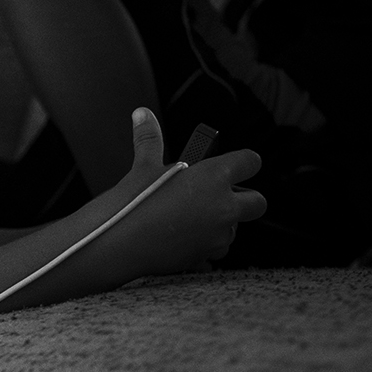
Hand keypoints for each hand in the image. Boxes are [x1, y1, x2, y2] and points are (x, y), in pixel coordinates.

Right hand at [111, 108, 264, 273]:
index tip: (235, 166)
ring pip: (234, 231)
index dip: (244, 162)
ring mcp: (216, 236)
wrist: (114, 245)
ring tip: (191, 222)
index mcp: (214, 177)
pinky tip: (181, 243)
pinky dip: (202, 249)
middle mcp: (223, 206)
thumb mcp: (142, 167)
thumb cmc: (130, 204)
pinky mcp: (204, 258)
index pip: (250, 162)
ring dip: (220, 226)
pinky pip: (213, 254)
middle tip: (219, 198)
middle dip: (245, 200)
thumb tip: (142, 114)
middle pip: (257, 202)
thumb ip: (150, 138)